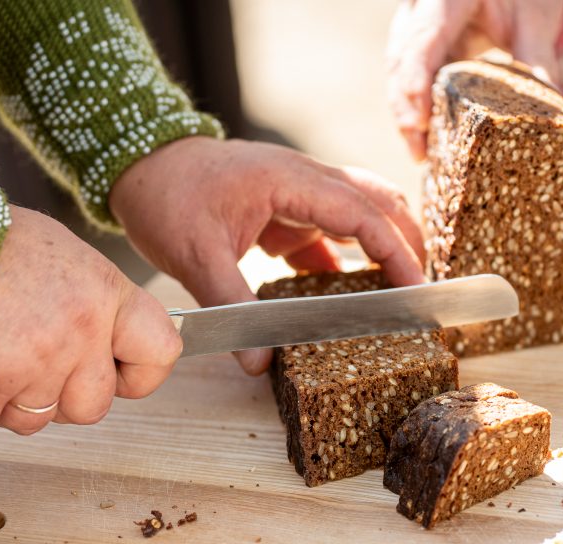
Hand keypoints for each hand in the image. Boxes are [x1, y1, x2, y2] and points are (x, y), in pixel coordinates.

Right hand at [0, 206, 179, 434]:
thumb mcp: (66, 256)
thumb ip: (93, 302)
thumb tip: (106, 337)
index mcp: (107, 296)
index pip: (161, 354)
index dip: (138, 374)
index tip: (116, 372)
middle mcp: (82, 334)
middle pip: (93, 407)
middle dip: (62, 397)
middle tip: (31, 366)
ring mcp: (36, 364)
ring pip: (35, 420)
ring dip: (8, 400)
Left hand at [109, 137, 425, 374]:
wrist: (139, 163)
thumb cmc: (165, 197)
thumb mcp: (193, 254)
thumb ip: (230, 303)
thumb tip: (258, 362)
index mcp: (290, 180)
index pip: (363, 213)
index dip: (396, 251)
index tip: (416, 288)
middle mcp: (304, 180)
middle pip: (378, 203)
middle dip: (407, 242)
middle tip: (422, 289)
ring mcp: (298, 193)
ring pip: (360, 213)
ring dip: (383, 247)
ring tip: (398, 291)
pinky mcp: (285, 211)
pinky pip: (330, 233)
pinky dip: (347, 259)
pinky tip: (348, 294)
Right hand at [387, 0, 562, 159]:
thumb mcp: (534, 17)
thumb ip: (538, 56)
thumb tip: (554, 104)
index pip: (422, 42)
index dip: (415, 82)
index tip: (419, 121)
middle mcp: (419, 9)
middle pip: (400, 62)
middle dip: (405, 110)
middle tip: (419, 152)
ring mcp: (412, 24)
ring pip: (397, 71)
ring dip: (405, 112)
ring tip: (420, 152)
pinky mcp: (416, 42)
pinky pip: (407, 74)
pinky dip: (414, 104)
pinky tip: (425, 133)